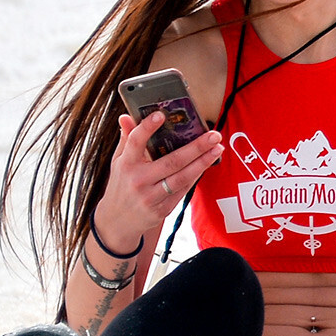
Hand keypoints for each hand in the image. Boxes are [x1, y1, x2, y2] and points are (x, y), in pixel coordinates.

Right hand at [93, 110, 225, 251]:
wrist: (118, 220)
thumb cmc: (121, 184)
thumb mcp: (118, 161)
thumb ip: (126, 139)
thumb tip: (126, 116)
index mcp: (126, 164)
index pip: (136, 142)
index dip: (147, 128)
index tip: (160, 114)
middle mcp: (138, 180)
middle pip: (171, 162)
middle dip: (196, 147)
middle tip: (213, 135)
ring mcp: (150, 197)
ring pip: (181, 178)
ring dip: (202, 163)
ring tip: (217, 148)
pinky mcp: (161, 210)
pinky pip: (183, 191)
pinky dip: (195, 176)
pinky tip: (206, 164)